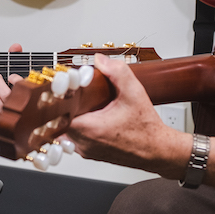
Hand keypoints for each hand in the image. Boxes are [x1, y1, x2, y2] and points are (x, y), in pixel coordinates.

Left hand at [0, 43, 22, 123]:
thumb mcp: (6, 70)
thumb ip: (12, 57)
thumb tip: (16, 46)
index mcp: (24, 90)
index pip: (29, 85)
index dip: (22, 80)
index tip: (13, 76)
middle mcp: (19, 100)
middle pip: (19, 90)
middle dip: (12, 80)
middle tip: (3, 75)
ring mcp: (10, 108)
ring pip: (6, 94)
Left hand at [65, 55, 188, 176]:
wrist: (157, 150)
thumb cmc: (147, 129)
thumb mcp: (134, 94)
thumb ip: (118, 72)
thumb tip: (100, 60)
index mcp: (89, 129)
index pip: (59, 111)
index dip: (59, 96)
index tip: (65, 87)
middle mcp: (83, 142)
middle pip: (58, 120)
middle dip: (64, 104)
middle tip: (72, 93)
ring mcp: (85, 150)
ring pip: (63, 131)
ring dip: (69, 116)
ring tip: (81, 104)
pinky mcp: (90, 153)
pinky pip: (73, 139)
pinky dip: (77, 126)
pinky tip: (89, 116)